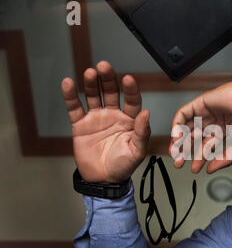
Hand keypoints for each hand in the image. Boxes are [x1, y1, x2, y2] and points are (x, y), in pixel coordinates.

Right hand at [61, 61, 150, 182]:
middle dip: (108, 79)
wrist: (103, 180)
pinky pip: (75, 108)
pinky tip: (69, 83)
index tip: (128, 78)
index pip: (132, 100)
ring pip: (94, 95)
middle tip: (104, 66)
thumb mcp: (137, 152)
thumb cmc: (123, 166)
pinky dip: (71, 96)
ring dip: (92, 83)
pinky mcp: (80, 124)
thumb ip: (142, 133)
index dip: (130, 89)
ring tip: (90, 72)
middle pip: (111, 92)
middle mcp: (114, 115)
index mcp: (130, 120)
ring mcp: (97, 118)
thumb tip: (146, 113)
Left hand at [169, 74, 231, 173]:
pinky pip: (184, 113)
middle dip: (185, 151)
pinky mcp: (202, 103)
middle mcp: (213, 123)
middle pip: (193, 138)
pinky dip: (178, 124)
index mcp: (223, 133)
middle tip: (179, 162)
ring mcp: (206, 113)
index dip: (198, 159)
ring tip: (176, 152)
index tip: (194, 169)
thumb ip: (225, 159)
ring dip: (179, 140)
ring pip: (187, 127)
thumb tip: (211, 169)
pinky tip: (177, 136)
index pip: (205, 147)